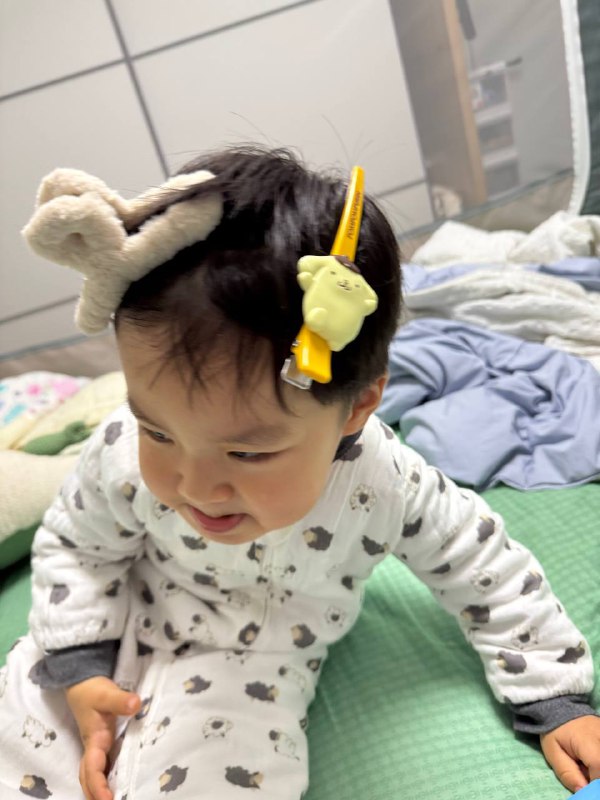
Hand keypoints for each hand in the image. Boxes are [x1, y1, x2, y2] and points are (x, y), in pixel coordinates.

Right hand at [65, 676, 140, 799]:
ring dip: (98, 790)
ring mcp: (96, 747)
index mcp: (94, 740)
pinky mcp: (101, 744)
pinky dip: (104, 779)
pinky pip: (101, 767)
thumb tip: (135, 704)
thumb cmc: (92, 690)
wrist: (82, 684)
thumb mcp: (106, 693)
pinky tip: (116, 784)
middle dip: (95, 795)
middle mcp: (93, 748)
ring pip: (93, 774)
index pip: (93, 768)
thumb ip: (120, 700)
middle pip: (89, 778)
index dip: (99, 786)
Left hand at [541, 715, 599, 792]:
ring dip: (598, 769)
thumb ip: (567, 773)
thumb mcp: (553, 752)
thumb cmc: (556, 732)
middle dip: (597, 776)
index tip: (586, 786)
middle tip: (586, 775)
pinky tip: (593, 762)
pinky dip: (599, 763)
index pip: (598, 764)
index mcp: (586, 738)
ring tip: (589, 767)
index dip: (595, 782)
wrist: (562, 709)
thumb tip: (582, 792)